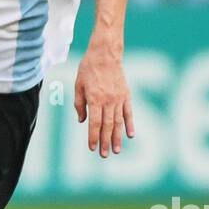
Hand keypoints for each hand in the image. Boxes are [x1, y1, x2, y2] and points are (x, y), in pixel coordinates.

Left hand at [74, 38, 133, 157]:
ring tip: (117, 150)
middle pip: (107, 126)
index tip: (92, 148)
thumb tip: (82, 121)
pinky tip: (131, 135)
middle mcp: (108, 101)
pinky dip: (130, 124)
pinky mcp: (126, 95)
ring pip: (118, 122)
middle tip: (104, 155)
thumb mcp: (78, 85)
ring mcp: (119, 98)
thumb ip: (79, 104)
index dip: (93, 137)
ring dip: (117, 137)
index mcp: (94, 99)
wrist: (105, 54)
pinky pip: (129, 112)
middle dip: (105, 142)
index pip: (94, 123)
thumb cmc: (88, 69)